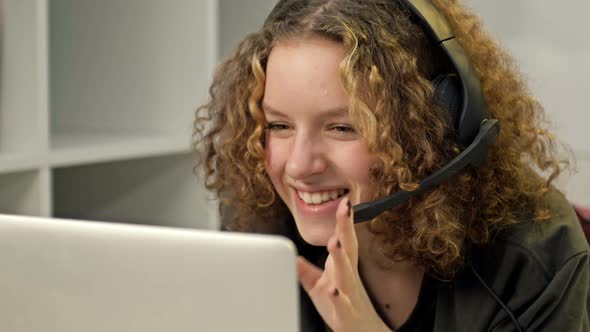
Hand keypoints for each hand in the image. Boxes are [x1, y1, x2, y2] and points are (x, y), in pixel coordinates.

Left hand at [296, 197, 391, 331]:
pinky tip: (335, 291)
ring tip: (334, 243)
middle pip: (348, 248)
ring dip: (340, 258)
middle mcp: (348, 278)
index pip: (344, 240)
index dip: (344, 222)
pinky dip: (339, 298)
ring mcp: (349, 294)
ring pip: (346, 273)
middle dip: (346, 228)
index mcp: (343, 268)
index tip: (345, 202)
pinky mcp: (346, 313)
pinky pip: (343, 304)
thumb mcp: (320, 286)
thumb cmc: (341, 308)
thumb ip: (306, 271)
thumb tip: (292, 257)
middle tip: (346, 209)